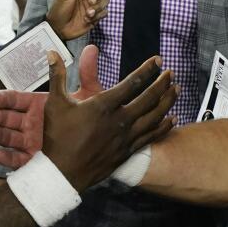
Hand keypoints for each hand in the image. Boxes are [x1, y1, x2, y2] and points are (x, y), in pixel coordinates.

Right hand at [0, 44, 104, 167]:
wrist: (94, 145)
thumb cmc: (86, 118)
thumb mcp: (86, 95)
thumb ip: (86, 73)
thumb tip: (91, 48)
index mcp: (39, 106)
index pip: (17, 100)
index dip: (5, 98)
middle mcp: (31, 122)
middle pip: (8, 118)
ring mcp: (30, 141)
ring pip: (10, 137)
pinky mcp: (33, 159)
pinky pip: (17, 160)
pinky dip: (7, 157)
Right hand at [41, 51, 175, 190]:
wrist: (63, 173)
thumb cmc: (57, 137)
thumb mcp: (55, 103)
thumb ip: (56, 76)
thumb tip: (51, 52)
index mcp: (103, 105)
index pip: (132, 82)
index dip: (147, 70)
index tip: (158, 60)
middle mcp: (119, 120)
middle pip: (149, 98)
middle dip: (162, 83)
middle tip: (172, 73)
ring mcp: (125, 137)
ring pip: (154, 117)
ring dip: (167, 102)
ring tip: (176, 90)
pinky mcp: (127, 151)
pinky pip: (151, 136)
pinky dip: (164, 126)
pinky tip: (172, 119)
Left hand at [47, 0, 108, 40]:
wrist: (59, 29)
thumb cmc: (59, 10)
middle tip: (90, 2)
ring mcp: (92, 5)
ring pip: (105, 0)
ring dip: (98, 6)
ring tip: (88, 14)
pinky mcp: (96, 16)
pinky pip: (104, 12)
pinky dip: (98, 15)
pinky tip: (88, 19)